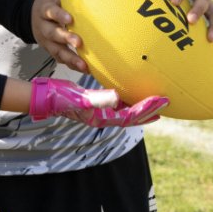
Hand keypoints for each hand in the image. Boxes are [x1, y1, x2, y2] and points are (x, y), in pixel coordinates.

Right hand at [28, 77, 167, 126]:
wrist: (46, 97)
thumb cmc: (61, 98)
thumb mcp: (80, 98)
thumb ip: (99, 99)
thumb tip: (118, 98)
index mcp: (102, 118)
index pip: (130, 115)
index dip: (146, 109)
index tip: (161, 101)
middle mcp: (103, 116)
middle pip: (132, 116)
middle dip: (149, 110)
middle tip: (165, 103)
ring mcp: (99, 111)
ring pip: (125, 111)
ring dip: (140, 107)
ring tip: (154, 101)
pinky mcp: (95, 103)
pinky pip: (116, 104)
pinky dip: (127, 100)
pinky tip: (131, 93)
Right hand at [30, 0, 87, 73]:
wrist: (32, 13)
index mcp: (44, 9)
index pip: (50, 11)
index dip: (59, 14)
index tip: (70, 18)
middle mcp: (43, 26)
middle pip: (53, 34)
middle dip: (65, 38)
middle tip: (79, 42)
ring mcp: (46, 40)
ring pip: (56, 51)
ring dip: (70, 58)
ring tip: (83, 65)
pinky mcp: (51, 50)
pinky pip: (60, 59)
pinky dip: (71, 64)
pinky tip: (83, 69)